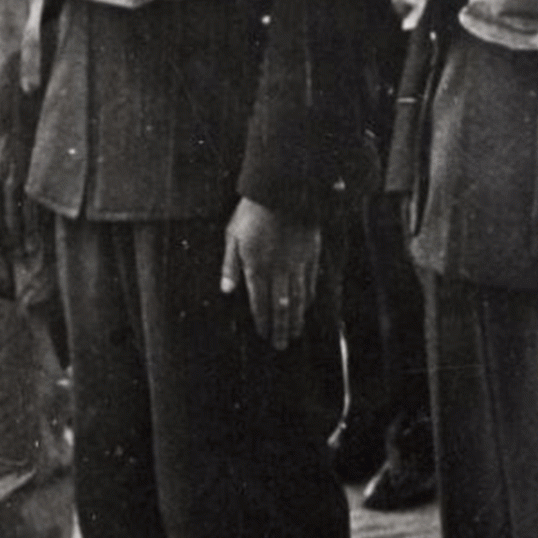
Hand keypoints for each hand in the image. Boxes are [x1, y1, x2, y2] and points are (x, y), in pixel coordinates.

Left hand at [219, 198, 320, 350]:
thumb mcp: (232, 236)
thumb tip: (227, 290)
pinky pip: (310, 282)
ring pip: (297, 298)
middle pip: (280, 306)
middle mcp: (278, 270)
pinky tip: (307, 307)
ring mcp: (296, 264)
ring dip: (295, 318)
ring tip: (294, 333)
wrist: (282, 192)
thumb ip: (230, 264)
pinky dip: (308, 298)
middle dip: (280, 328)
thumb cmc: (251, 212)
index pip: (259, 302)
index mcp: (256, 266)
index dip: (261, 321)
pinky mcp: (310, 255)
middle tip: (281, 345)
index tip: (263, 335)